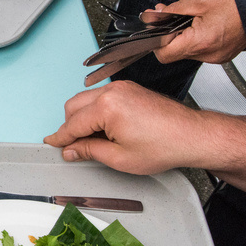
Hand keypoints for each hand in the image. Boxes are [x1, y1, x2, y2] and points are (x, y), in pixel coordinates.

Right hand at [43, 81, 206, 174]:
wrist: (193, 136)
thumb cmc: (165, 145)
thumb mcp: (120, 158)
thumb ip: (89, 151)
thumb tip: (72, 150)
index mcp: (106, 106)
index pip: (72, 124)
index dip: (61, 138)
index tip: (52, 143)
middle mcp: (112, 91)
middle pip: (74, 106)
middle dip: (70, 126)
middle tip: (75, 147)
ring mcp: (122, 88)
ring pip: (87, 99)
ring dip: (84, 117)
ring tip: (95, 140)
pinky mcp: (130, 89)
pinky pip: (102, 96)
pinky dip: (97, 111)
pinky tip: (106, 128)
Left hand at [151, 0, 245, 64]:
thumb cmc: (235, 0)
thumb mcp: (198, 0)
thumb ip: (172, 10)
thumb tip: (155, 15)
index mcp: (201, 42)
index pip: (164, 55)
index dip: (157, 40)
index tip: (159, 27)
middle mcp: (209, 55)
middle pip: (176, 53)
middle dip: (172, 34)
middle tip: (176, 16)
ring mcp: (217, 57)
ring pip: (189, 52)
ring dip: (186, 36)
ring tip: (195, 19)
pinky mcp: (223, 55)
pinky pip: (202, 50)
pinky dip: (198, 39)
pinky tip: (205, 25)